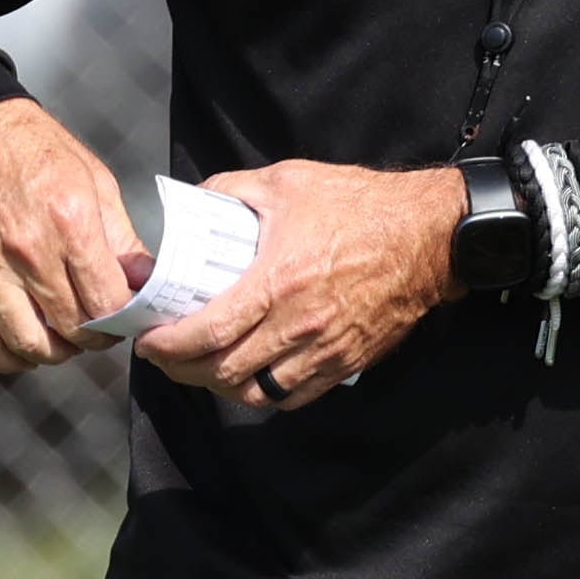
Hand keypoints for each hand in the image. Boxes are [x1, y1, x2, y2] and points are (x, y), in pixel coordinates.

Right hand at [0, 100, 148, 373]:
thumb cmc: (39, 152)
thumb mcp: (97, 182)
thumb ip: (122, 239)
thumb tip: (145, 282)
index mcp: (69, 222)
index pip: (106, 300)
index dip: (125, 319)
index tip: (130, 317)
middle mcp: (26, 250)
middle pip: (70, 327)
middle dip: (95, 338)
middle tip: (103, 330)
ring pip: (27, 343)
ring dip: (55, 353)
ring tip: (68, 340)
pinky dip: (7, 356)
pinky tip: (27, 345)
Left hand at [133, 162, 463, 413]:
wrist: (431, 233)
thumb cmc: (362, 205)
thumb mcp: (290, 181)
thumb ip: (232, 189)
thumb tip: (191, 202)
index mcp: (280, 280)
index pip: (208, 332)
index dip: (167, 345)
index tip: (148, 340)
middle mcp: (300, 323)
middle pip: (223, 371)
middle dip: (182, 370)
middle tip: (165, 356)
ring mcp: (327, 348)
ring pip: (256, 393)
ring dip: (220, 387)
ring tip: (204, 368)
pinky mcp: (348, 360)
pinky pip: (294, 396)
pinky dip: (263, 393)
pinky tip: (250, 375)